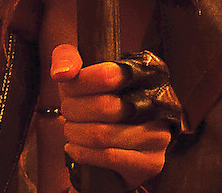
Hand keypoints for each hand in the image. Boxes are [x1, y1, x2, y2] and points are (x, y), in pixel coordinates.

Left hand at [51, 44, 175, 189]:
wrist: (115, 150)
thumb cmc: (95, 104)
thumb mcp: (81, 76)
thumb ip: (67, 58)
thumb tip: (63, 74)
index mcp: (145, 74)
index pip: (109, 74)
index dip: (81, 83)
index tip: (68, 90)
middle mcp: (158, 102)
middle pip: (103, 106)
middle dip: (74, 112)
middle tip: (67, 113)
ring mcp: (158, 134)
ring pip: (102, 134)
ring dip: (75, 134)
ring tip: (71, 131)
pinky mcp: (151, 162)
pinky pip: (108, 156)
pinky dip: (83, 153)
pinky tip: (74, 148)